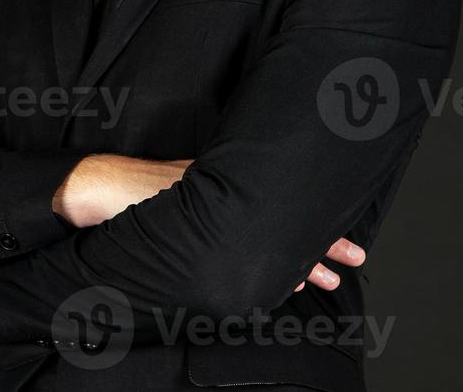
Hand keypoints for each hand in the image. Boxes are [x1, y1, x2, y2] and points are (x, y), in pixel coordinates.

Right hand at [51, 155, 367, 294]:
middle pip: (289, 222)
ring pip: (273, 239)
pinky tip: (292, 282)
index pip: (287, 207)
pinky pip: (246, 251)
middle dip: (326, 243)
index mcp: (232, 186)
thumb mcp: (188, 181)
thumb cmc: (144, 185)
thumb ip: (215, 191)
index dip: (320, 227)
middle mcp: (231, 198)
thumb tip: (243, 206)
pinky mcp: (206, 225)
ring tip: (332, 278)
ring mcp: (220, 213)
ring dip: (306, 260)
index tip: (347, 243)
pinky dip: (272, 268)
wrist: (105, 186)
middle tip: (357, 258)